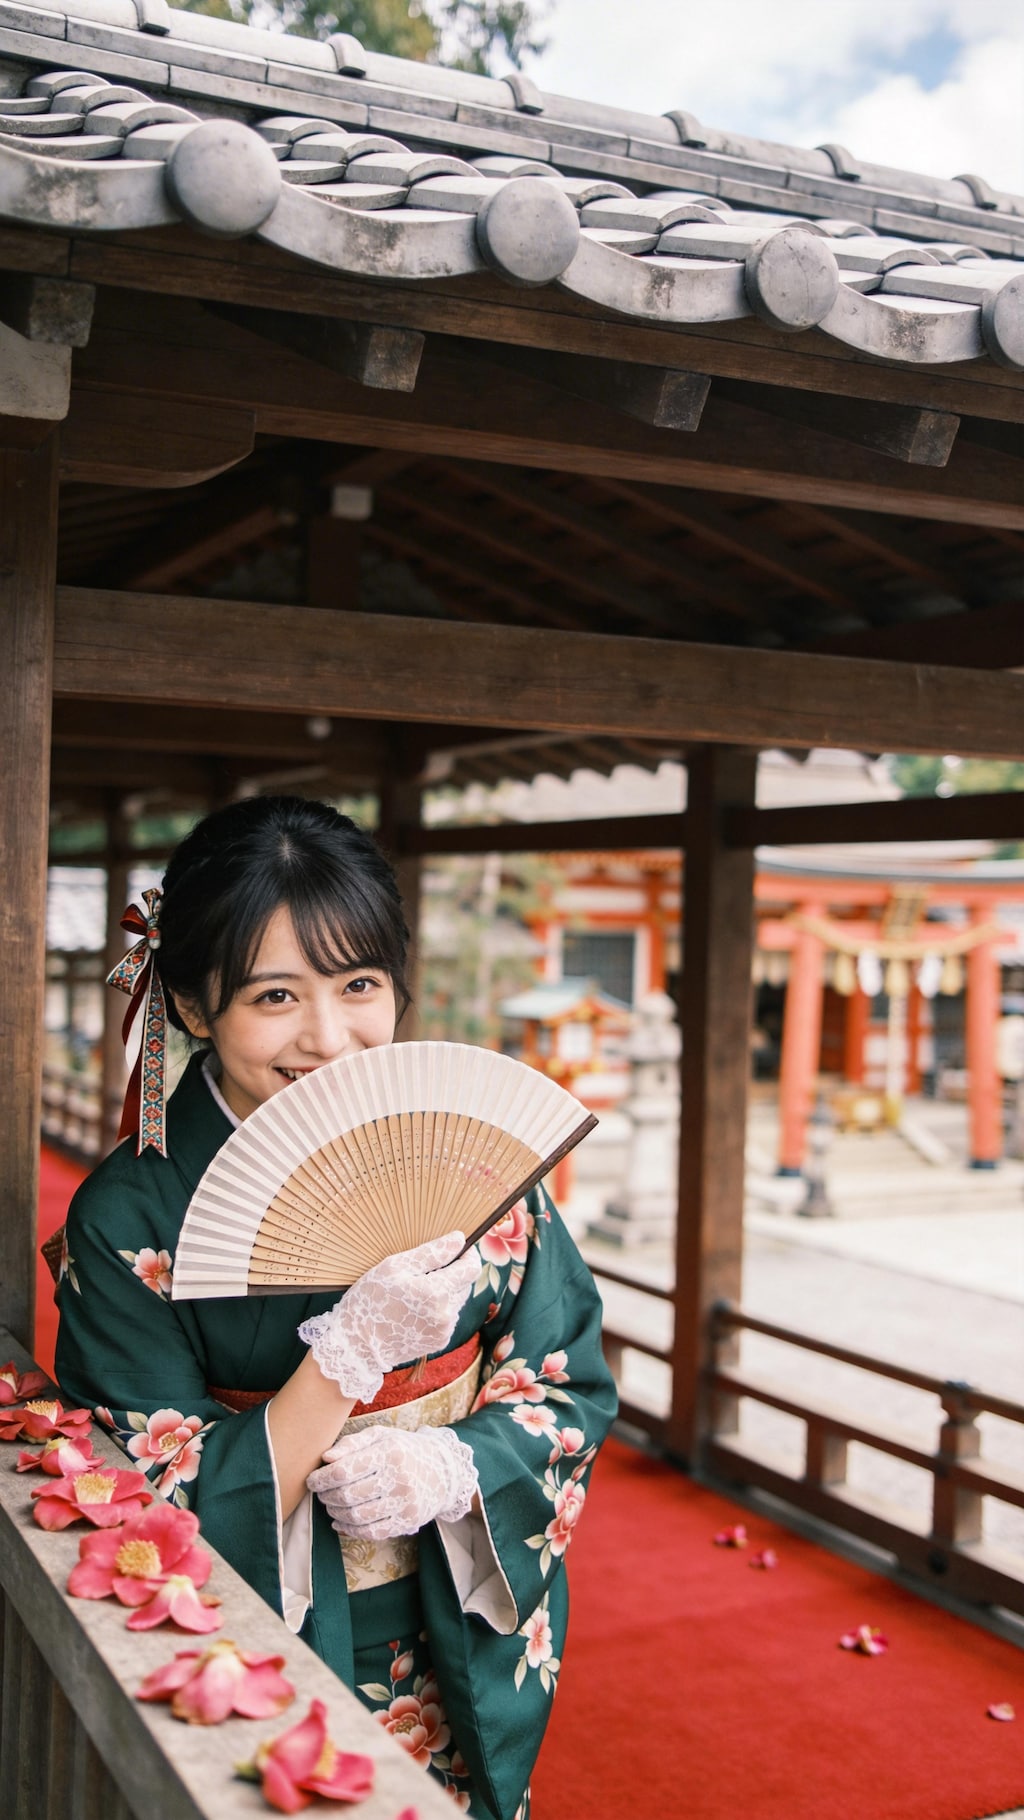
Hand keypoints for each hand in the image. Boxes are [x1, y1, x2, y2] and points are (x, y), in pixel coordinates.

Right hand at [297, 1230, 478, 1404]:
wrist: (358, 1345)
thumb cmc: (371, 1300)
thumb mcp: (395, 1267)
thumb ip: (432, 1252)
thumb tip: (460, 1239)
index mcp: (437, 1292)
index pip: (472, 1268)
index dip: (468, 1254)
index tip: (460, 1248)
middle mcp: (446, 1314)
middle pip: (464, 1284)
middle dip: (451, 1273)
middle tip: (424, 1271)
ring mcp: (444, 1330)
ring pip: (456, 1301)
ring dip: (444, 1292)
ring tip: (415, 1292)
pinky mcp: (439, 1342)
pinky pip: (447, 1317)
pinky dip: (437, 1309)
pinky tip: (415, 1309)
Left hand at [307, 1424, 478, 1538]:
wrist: (443, 1471)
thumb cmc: (404, 1449)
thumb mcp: (381, 1436)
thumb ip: (352, 1443)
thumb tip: (325, 1458)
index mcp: (389, 1452)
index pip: (345, 1470)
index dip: (322, 1478)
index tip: (312, 1479)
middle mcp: (399, 1478)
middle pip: (348, 1495)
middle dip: (326, 1496)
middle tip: (320, 1492)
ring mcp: (405, 1503)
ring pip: (357, 1516)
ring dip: (335, 1512)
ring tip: (330, 1505)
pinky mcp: (408, 1522)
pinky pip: (372, 1532)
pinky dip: (350, 1529)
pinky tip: (341, 1521)